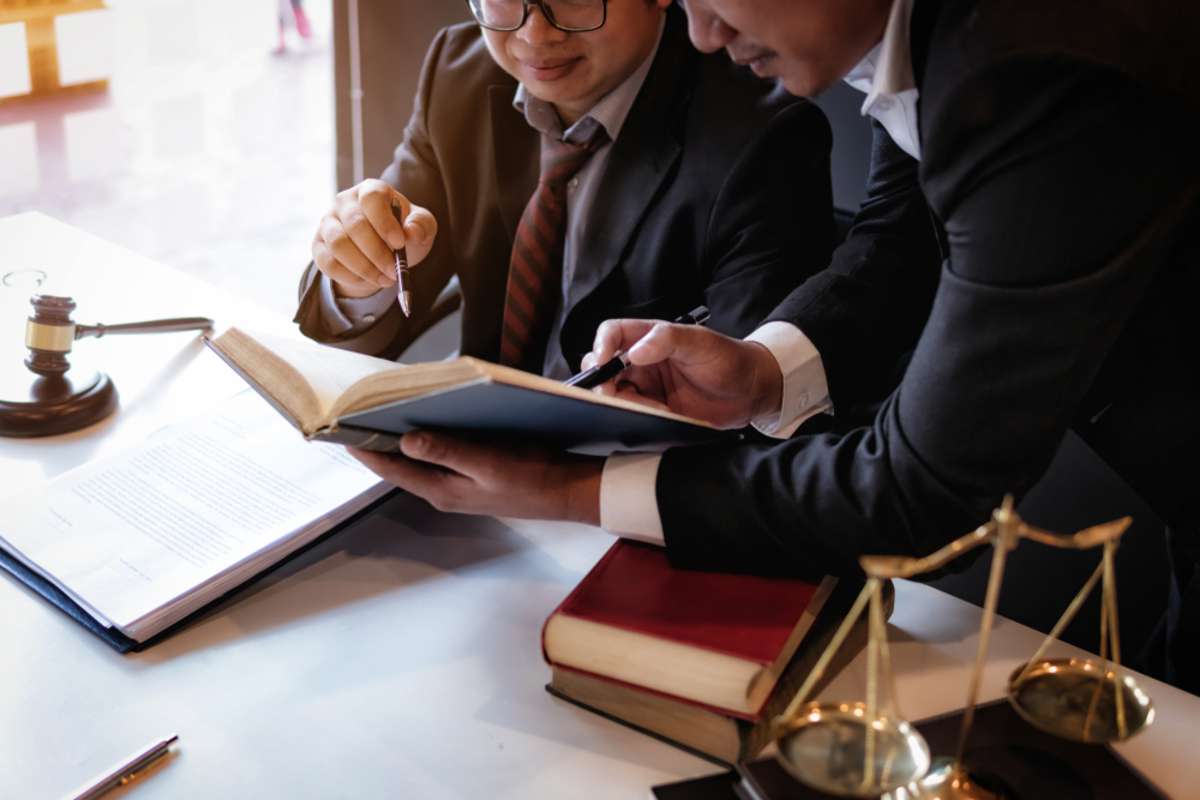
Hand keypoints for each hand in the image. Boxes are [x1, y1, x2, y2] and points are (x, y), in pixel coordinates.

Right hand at [311, 179, 437, 297]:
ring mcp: (328, 222)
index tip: (399, 244)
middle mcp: (344, 202)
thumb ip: (421, 225)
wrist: (383, 251)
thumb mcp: (420, 226)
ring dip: (364, 267)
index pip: (372, 198)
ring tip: (384, 278)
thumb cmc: (402, 232)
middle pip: (355, 225)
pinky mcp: (318, 245)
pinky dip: (350, 276)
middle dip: (377, 253)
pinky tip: (367, 280)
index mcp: (371, 190)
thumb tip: (411, 232)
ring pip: (338, 245)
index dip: (385, 223)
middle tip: (394, 271)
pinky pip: (328, 263)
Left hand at [349, 433, 602, 523]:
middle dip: (379, 440)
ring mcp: (458, 484)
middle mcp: (444, 490)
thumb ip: (447, 451)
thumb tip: (405, 440)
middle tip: (358, 412)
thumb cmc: (532, 479)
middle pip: (400, 465)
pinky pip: (440, 455)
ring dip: (402, 437)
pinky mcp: (473, 474)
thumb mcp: (487, 464)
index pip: (390, 468)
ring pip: (419, 459)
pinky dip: (428, 437)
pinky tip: (428, 417)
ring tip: (384, 410)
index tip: (341, 426)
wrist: (568, 491)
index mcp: (442, 490)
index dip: (364, 449)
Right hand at [583, 319, 781, 428]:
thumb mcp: (700, 342)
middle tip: (613, 394)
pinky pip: (631, 416)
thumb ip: (667, 339)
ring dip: (623, 404)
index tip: (602, 361)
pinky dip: (637, 419)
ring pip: (614, 395)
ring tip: (654, 407)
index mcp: (649, 338)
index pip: (612, 334)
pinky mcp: (653, 411)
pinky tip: (662, 416)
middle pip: (603, 368)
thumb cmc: (729, 359)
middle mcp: (642, 362)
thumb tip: (634, 351)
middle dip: (601, 381)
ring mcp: (646, 388)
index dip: (601, 345)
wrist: (751, 392)